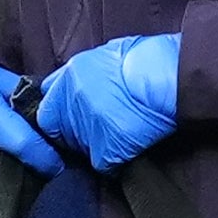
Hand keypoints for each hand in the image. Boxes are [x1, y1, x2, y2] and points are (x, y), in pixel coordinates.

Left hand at [38, 32, 182, 167]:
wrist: (169, 78)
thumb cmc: (151, 59)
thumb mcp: (110, 52)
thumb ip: (90, 70)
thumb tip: (90, 81)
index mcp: (70, 76)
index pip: (48, 103)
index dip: (63, 112)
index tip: (76, 116)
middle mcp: (70, 102)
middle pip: (60, 129)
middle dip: (75, 131)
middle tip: (103, 128)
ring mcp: (84, 128)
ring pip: (81, 148)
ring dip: (96, 146)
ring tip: (120, 137)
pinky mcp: (103, 150)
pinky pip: (103, 165)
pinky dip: (114, 163)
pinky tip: (128, 152)